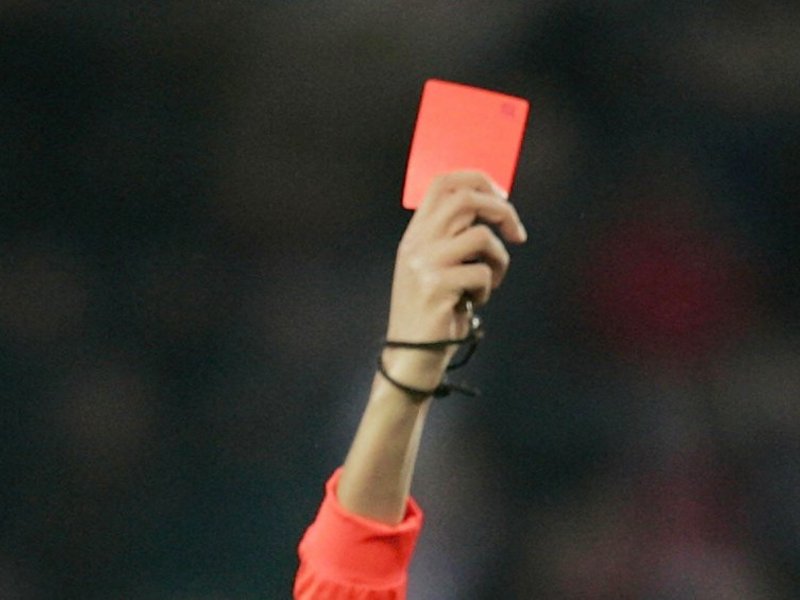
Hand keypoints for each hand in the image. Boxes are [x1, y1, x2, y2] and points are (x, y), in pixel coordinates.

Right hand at [383, 171, 526, 388]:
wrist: (411, 357)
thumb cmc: (432, 314)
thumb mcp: (436, 268)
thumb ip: (453, 239)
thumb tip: (494, 209)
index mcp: (415, 235)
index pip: (443, 183)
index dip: (478, 180)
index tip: (502, 197)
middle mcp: (416, 244)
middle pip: (466, 199)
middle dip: (503, 211)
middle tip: (518, 234)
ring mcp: (425, 264)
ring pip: (480, 236)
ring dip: (499, 259)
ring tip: (491, 281)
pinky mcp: (437, 287)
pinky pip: (482, 273)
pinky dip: (488, 288)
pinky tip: (474, 303)